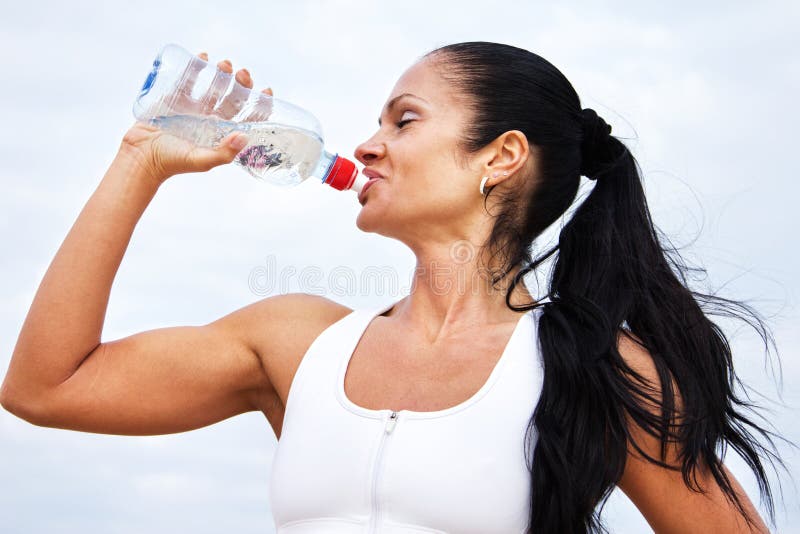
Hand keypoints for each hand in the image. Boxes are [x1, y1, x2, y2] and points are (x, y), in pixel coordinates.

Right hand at [118, 51, 273, 183]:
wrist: (141, 155)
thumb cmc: (173, 162)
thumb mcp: (202, 160)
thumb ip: (224, 152)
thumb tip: (244, 136)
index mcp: (222, 134)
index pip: (246, 118)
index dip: (259, 105)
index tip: (267, 91)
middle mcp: (211, 120)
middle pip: (233, 98)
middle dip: (241, 84)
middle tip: (243, 73)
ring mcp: (194, 108)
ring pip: (213, 86)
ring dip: (222, 73)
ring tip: (226, 64)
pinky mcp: (175, 98)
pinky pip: (189, 79)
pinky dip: (197, 67)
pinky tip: (204, 57)